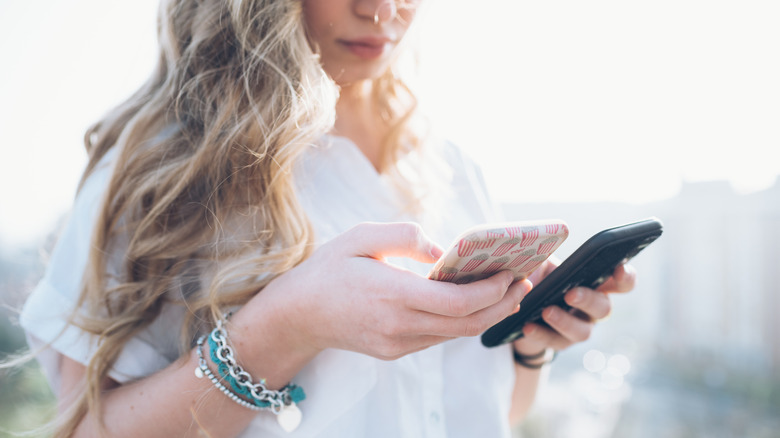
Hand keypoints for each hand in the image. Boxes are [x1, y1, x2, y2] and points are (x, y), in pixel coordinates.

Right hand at [250, 222, 532, 360]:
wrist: (296, 315)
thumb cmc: (328, 270)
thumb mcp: (360, 237)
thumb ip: (404, 236)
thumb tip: (442, 249)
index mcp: (392, 295)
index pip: (458, 302)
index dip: (492, 290)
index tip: (511, 272)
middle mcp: (398, 326)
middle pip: (466, 324)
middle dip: (501, 304)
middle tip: (523, 281)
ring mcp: (397, 344)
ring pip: (455, 334)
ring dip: (485, 314)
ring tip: (505, 290)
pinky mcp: (394, 351)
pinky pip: (437, 337)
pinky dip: (460, 321)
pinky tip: (470, 301)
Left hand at [512, 262, 635, 356]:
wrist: (518, 305)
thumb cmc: (536, 277)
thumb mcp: (540, 262)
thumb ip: (545, 253)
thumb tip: (541, 246)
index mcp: (595, 283)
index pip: (621, 283)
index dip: (626, 277)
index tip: (618, 270)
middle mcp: (593, 307)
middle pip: (604, 308)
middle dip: (588, 300)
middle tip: (569, 294)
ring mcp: (579, 327)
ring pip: (583, 331)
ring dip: (565, 321)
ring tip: (546, 311)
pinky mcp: (561, 342)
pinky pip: (555, 341)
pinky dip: (541, 333)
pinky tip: (528, 326)